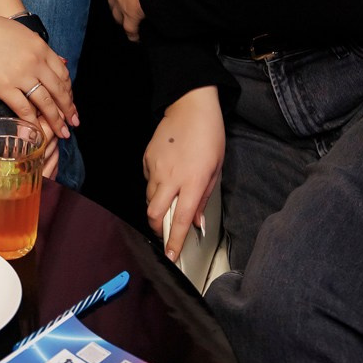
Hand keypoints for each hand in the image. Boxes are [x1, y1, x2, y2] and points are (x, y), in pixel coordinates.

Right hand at [0, 16, 77, 146]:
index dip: (69, 91)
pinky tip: (36, 132)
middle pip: (59, 90)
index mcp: (40, 47)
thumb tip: (57, 59)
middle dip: (68, 109)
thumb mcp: (19, 32)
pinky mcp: (4, 87)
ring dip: (56, 120)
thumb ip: (37, 47)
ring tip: (62, 133)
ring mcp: (20, 75)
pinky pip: (24, 109)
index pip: (63, 73)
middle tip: (74, 122)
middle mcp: (35, 61)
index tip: (71, 102)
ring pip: (46, 102)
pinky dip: (32, 122)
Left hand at [106, 0, 145, 40]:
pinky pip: (130, 29)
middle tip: (124, 10)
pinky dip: (133, 34)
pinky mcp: (131, 15)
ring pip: (117, 15)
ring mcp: (122, 3)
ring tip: (129, 24)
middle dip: (116, 5)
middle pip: (111, 1)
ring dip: (122, 19)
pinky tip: (137, 38)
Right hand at [144, 87, 224, 261]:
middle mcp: (171, 178)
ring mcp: (156, 167)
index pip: (182, 220)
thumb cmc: (210, 136)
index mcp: (193, 182)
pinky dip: (155, 187)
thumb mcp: (216, 169)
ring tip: (169, 202)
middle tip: (166, 232)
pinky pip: (148, 181)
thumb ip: (204, 198)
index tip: (171, 257)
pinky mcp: (146, 158)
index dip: (176, 242)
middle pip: (155, 215)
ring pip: (149, 200)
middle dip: (159, 230)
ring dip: (157, 208)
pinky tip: (165, 178)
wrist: (190, 106)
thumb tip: (196, 222)